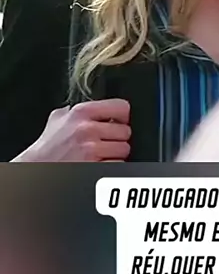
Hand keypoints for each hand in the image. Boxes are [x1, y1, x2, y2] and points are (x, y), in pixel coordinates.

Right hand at [11, 99, 130, 161]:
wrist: (36, 168)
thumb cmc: (47, 147)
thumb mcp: (58, 119)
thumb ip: (76, 109)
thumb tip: (94, 105)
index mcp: (81, 113)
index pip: (121, 107)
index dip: (122, 116)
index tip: (118, 122)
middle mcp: (87, 129)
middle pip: (125, 131)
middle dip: (117, 138)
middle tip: (105, 142)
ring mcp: (91, 150)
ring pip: (124, 150)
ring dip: (115, 154)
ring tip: (100, 154)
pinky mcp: (94, 168)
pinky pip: (118, 165)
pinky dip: (112, 167)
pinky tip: (98, 164)